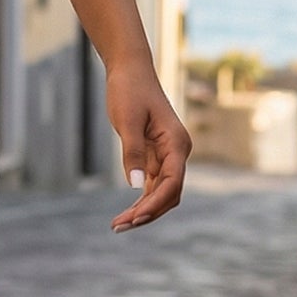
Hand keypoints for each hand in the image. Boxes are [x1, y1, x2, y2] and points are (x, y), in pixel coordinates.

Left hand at [106, 57, 190, 230]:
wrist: (129, 70)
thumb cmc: (129, 90)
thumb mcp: (127, 120)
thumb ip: (134, 152)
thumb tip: (138, 186)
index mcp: (177, 143)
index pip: (172, 183)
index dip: (155, 204)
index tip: (134, 218)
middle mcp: (177, 152)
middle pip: (169, 193)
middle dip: (147, 213)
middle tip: (119, 227)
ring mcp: (168, 155)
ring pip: (161, 192)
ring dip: (143, 210)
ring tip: (118, 225)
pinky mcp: (156, 155)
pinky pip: (153, 185)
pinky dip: (141, 199)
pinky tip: (126, 212)